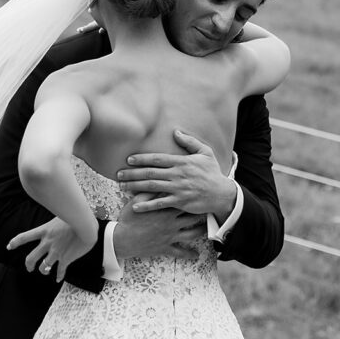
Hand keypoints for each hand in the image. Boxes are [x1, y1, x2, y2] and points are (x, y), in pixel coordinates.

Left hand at [8, 216, 95, 282]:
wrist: (86, 226)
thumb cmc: (76, 217)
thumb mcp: (60, 214)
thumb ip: (55, 218)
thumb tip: (56, 213)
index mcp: (45, 231)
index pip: (25, 237)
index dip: (15, 242)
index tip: (9, 246)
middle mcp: (48, 243)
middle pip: (31, 258)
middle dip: (28, 265)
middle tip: (29, 268)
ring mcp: (56, 252)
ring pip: (44, 267)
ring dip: (43, 271)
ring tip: (45, 272)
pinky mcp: (65, 259)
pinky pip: (60, 271)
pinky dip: (59, 276)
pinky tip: (58, 279)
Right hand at [113, 199, 205, 261]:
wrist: (122, 239)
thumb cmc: (128, 219)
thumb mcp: (137, 201)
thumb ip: (150, 191)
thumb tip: (159, 181)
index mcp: (165, 210)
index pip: (185, 201)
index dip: (195, 197)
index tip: (203, 194)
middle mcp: (171, 223)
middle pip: (193, 217)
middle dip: (203, 213)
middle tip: (211, 209)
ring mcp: (170, 236)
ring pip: (192, 234)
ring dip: (201, 231)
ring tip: (207, 228)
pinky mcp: (166, 248)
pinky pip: (180, 252)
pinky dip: (189, 254)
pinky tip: (196, 255)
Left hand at [117, 128, 235, 218]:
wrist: (222, 193)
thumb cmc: (212, 172)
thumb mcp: (205, 153)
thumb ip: (189, 142)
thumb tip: (175, 132)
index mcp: (181, 162)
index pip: (157, 159)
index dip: (142, 159)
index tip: (129, 160)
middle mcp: (177, 175)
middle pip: (150, 173)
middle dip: (132, 173)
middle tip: (118, 174)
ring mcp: (178, 189)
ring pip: (152, 187)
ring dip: (135, 187)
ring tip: (122, 186)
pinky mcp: (179, 202)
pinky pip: (159, 204)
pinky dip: (147, 205)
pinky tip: (135, 206)